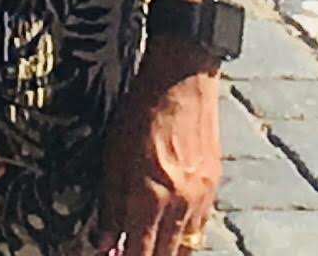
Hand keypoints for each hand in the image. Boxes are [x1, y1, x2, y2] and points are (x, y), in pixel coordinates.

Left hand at [92, 51, 218, 254]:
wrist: (182, 79)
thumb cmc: (140, 111)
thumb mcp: (113, 156)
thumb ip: (109, 204)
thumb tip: (103, 242)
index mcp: (151, 197)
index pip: (139, 254)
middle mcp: (180, 204)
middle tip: (128, 252)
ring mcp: (201, 197)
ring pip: (186, 246)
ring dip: (166, 250)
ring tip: (148, 243)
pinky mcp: (214, 186)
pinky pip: (200, 225)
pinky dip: (184, 233)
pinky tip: (169, 225)